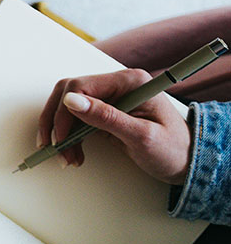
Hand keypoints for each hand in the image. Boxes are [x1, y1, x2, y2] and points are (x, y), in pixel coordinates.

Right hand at [38, 68, 191, 183]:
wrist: (188, 162)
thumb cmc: (173, 149)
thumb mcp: (141, 136)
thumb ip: (106, 117)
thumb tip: (72, 100)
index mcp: (129, 81)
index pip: (81, 86)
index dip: (65, 112)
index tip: (61, 138)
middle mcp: (118, 85)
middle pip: (69, 93)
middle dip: (58, 123)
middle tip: (55, 147)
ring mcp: (111, 98)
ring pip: (69, 107)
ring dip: (61, 132)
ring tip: (67, 157)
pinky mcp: (105, 112)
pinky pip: (76, 119)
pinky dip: (70, 137)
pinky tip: (73, 153)